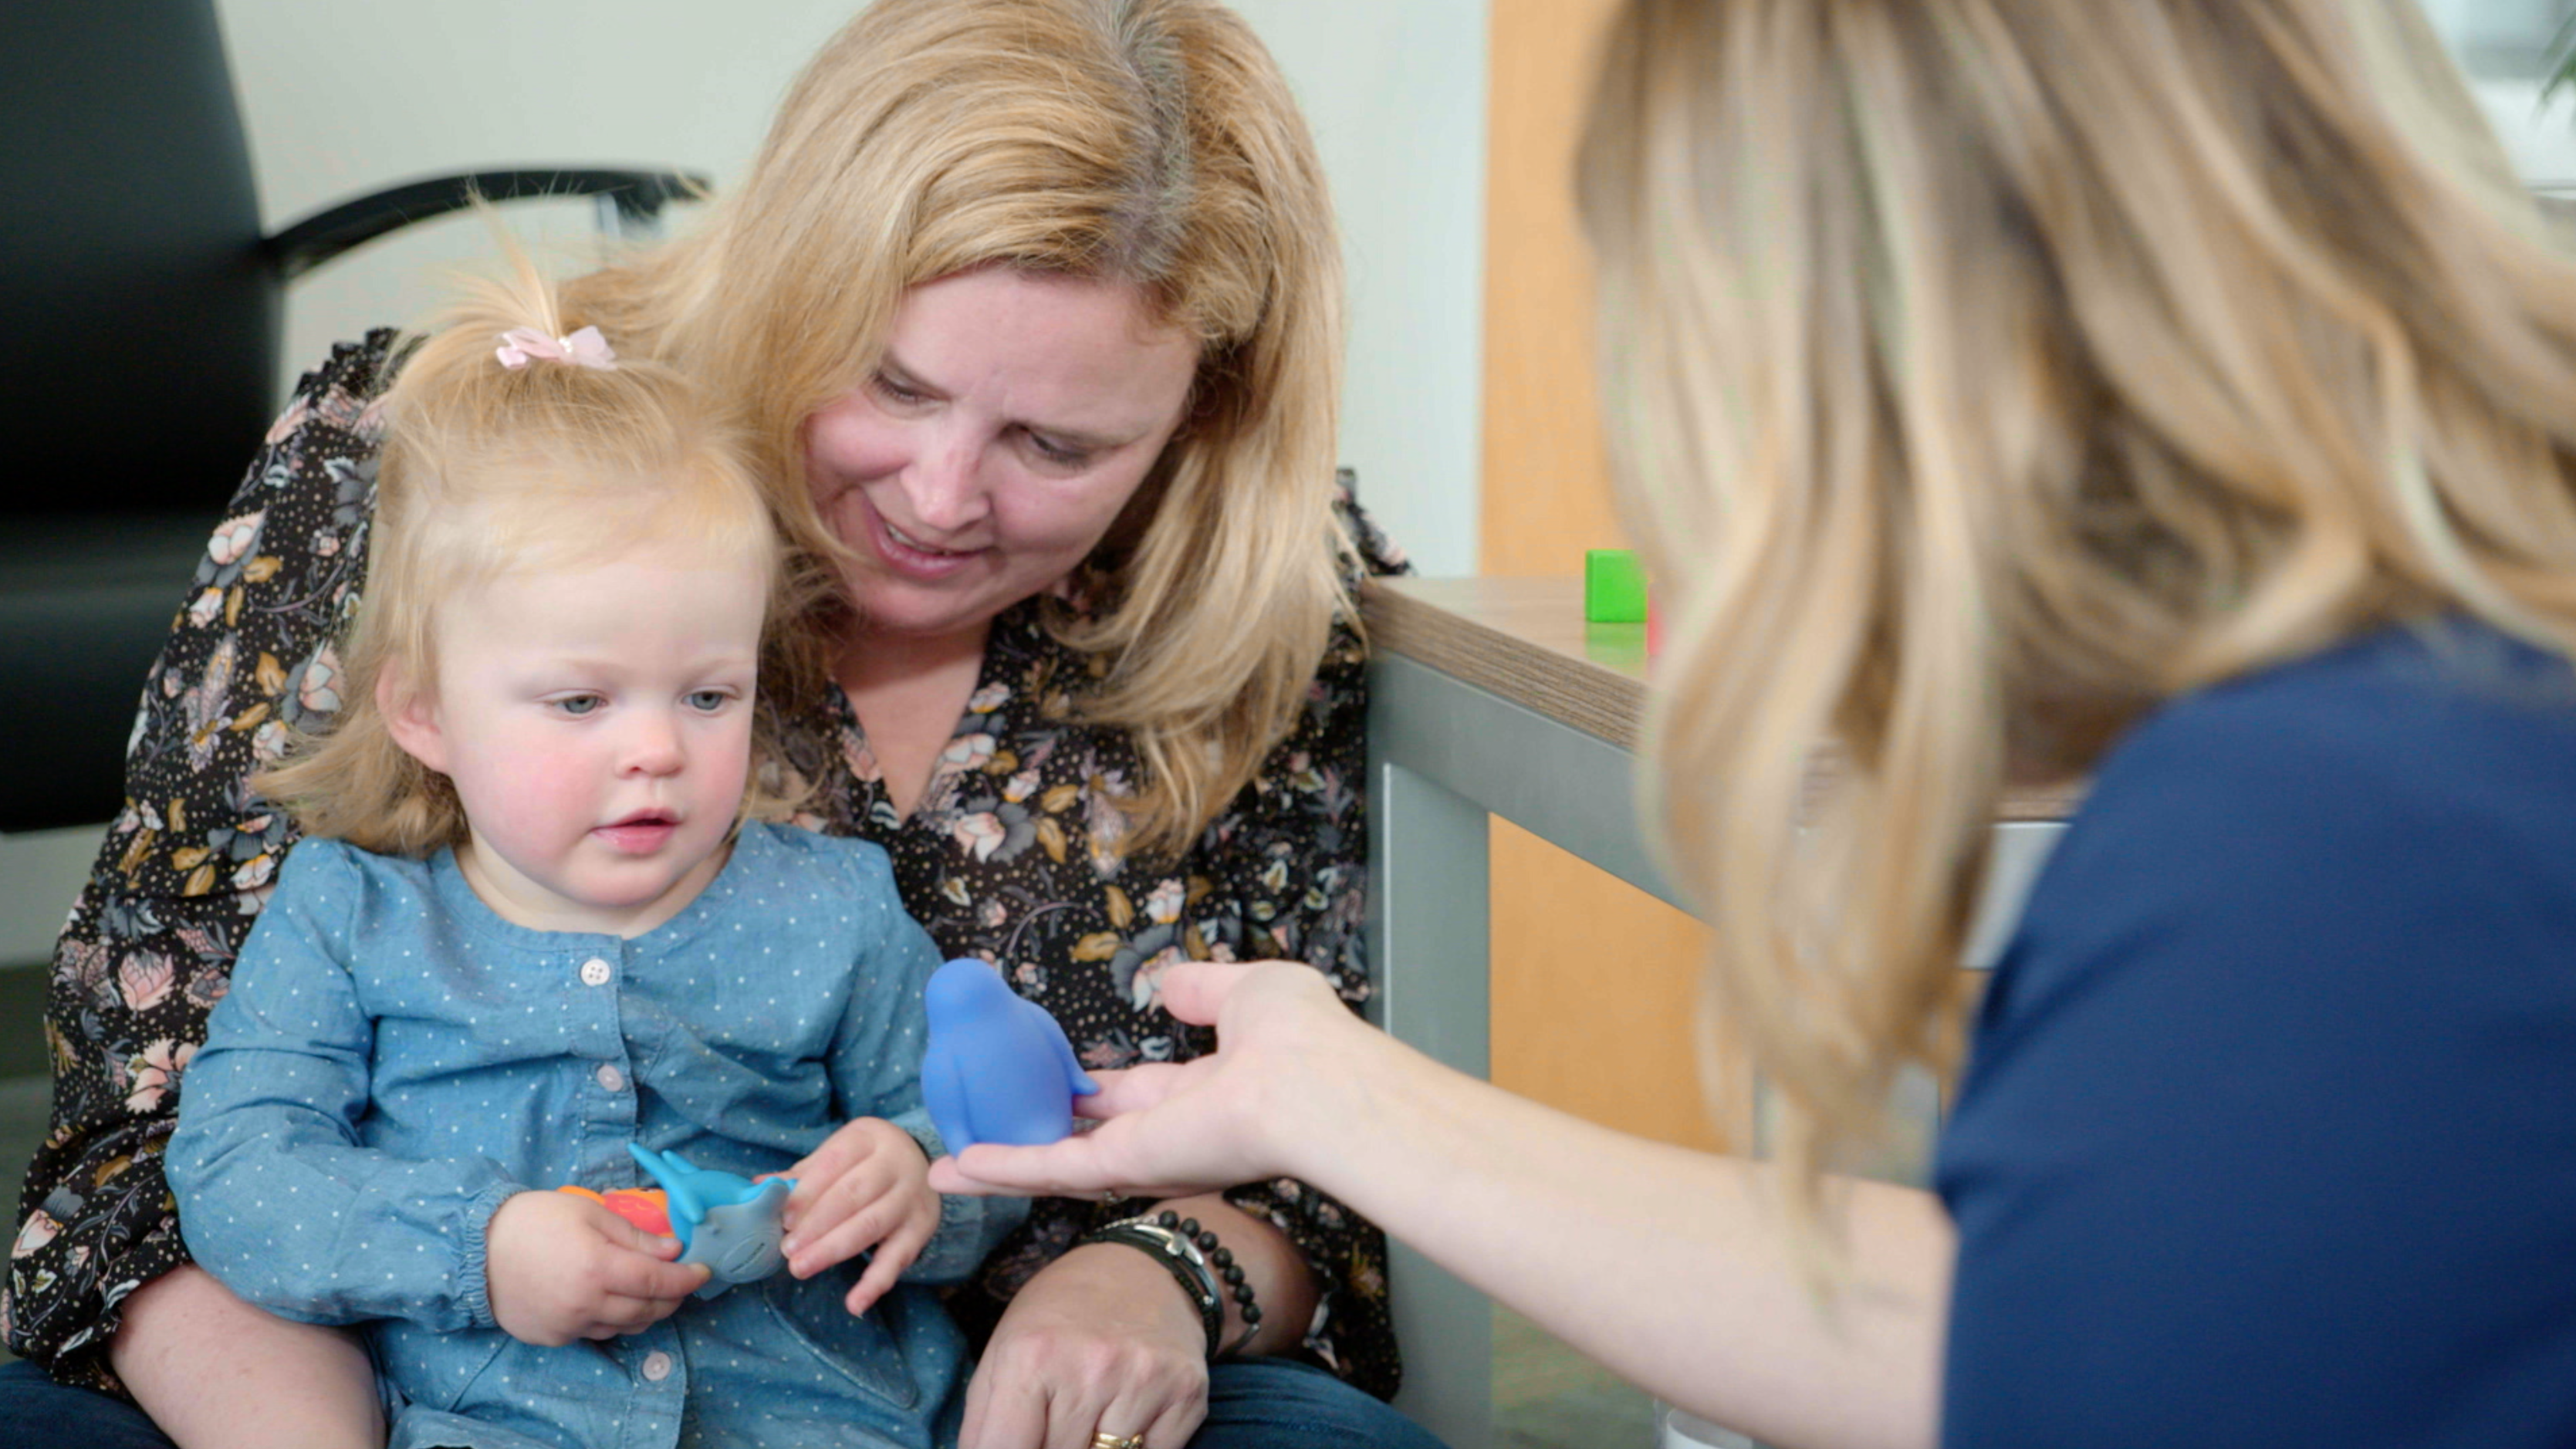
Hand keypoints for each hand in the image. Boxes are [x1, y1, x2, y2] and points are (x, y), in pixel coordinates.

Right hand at [485, 1189, 708, 1345]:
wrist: (476, 1248)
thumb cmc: (536, 1219)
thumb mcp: (590, 1213)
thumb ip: (636, 1237)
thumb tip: (674, 1252)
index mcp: (598, 1268)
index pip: (658, 1283)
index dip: (687, 1279)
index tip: (703, 1271)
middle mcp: (585, 1304)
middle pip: (647, 1311)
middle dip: (672, 1298)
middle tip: (681, 1281)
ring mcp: (567, 1326)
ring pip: (625, 1328)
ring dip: (646, 1312)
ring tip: (650, 1291)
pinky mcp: (552, 1338)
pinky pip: (595, 1333)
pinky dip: (613, 1319)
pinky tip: (610, 1299)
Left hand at [780, 1115, 939, 1314]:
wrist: (920, 1161)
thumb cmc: (865, 1161)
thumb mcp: (838, 1154)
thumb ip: (802, 1174)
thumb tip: (759, 1186)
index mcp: (869, 1138)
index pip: (835, 1162)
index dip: (808, 1191)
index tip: (784, 1218)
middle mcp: (896, 1164)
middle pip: (853, 1194)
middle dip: (816, 1224)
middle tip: (787, 1249)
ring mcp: (911, 1198)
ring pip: (871, 1225)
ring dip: (833, 1249)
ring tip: (801, 1268)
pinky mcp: (921, 1229)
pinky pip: (898, 1259)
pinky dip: (875, 1284)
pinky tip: (854, 1304)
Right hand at [931, 961, 1364, 1200]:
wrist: (1316, 1082)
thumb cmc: (1299, 1036)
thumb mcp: (1245, 991)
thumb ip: (1202, 990)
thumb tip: (1169, 987)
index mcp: (1202, 1092)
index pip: (1137, 1095)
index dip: (1094, 1091)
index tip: (1061, 1081)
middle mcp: (1170, 1133)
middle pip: (1089, 1140)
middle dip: (1039, 1138)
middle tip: (988, 1132)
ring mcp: (1146, 1157)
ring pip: (1058, 1167)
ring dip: (1002, 1167)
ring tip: (948, 1166)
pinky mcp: (1126, 1168)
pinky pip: (1051, 1170)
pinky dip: (1002, 1170)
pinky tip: (955, 1166)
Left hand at [959, 1242, 1210, 1448]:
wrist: (1147, 1270)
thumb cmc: (1063, 1313)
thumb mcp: (1004, 1350)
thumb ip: (983, 1424)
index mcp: (1032, 1354)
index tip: (1018, 1443)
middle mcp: (1092, 1366)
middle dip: (1051, 1448)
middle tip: (1057, 1418)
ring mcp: (1145, 1382)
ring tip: (1091, 1413)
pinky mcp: (1187, 1394)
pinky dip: (1136, 1448)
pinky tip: (1128, 1413)